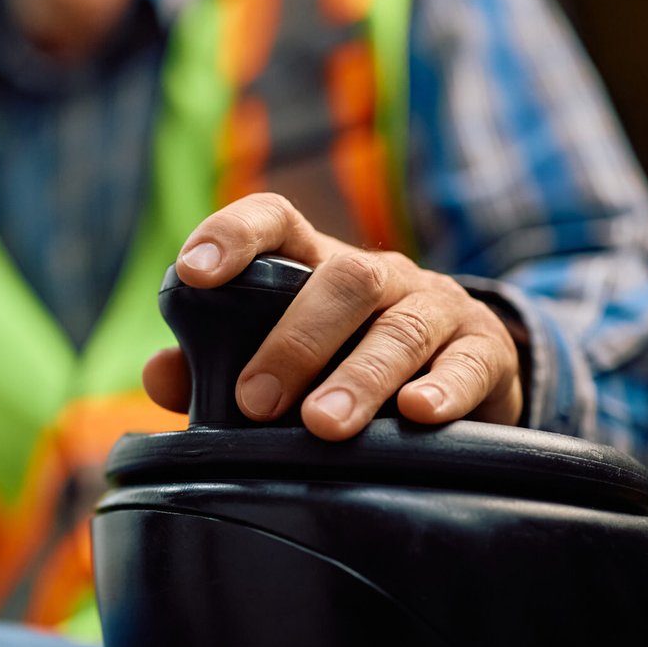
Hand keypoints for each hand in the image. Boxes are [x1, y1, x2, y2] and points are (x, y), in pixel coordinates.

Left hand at [142, 193, 522, 439]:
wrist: (456, 378)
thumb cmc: (339, 364)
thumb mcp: (278, 357)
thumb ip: (211, 365)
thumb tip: (161, 374)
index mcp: (314, 264)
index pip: (275, 221)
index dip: (233, 235)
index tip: (193, 272)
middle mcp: (377, 275)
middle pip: (343, 280)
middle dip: (295, 341)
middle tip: (256, 401)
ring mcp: (436, 305)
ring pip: (401, 326)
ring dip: (360, 376)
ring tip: (325, 425)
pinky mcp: (486, 349)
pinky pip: (470, 361)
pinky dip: (445, 388)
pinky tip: (418, 414)